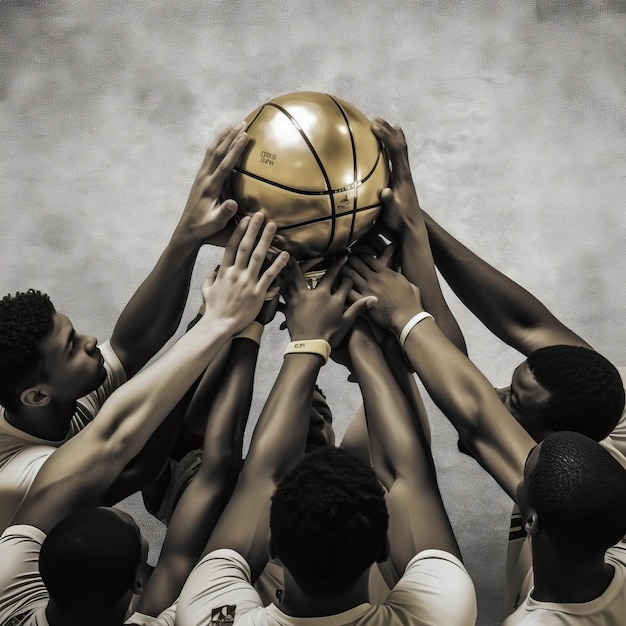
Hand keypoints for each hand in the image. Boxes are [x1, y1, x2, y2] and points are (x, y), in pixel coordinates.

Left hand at [174, 124, 249, 246]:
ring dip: (222, 137)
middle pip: (217, 152)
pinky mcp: (200, 178)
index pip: (224, 164)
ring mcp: (201, 176)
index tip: (244, 136)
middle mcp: (204, 178)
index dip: (234, 149)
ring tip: (233, 125)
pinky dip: (217, 145)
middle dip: (230, 137)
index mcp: (210, 187)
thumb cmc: (204, 228)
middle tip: (242, 123)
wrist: (187, 230)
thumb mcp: (215, 223)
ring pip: (212, 151)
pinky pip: (209, 157)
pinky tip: (222, 141)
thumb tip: (233, 203)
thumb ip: (224, 213)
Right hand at [201, 213, 288, 333]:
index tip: (245, 220)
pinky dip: (278, 264)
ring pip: (258, 257)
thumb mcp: (206, 291)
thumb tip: (212, 271)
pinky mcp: (257, 293)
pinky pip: (270, 276)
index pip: (231, 247)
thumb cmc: (214, 310)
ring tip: (273, 227)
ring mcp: (247, 282)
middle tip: (260, 215)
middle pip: (245, 246)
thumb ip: (209, 279)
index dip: (238, 231)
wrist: (219, 325)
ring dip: (266, 240)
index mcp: (224, 272)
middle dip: (253, 229)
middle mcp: (236, 274)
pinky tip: (286, 255)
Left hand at [280, 256, 375, 346]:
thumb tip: (374, 299)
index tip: (350, 267)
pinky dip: (282, 280)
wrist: (309, 347)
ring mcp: (302, 298)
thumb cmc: (329, 336)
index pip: (343, 283)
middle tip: (334, 256)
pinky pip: (285, 288)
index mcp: (333, 299)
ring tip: (293, 255)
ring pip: (299, 277)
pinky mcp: (291, 304)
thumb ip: (359, 308)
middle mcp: (318, 295)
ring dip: (297, 265)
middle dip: (333, 265)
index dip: (348, 275)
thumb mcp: (346, 322)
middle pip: (326, 275)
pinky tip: (279, 273)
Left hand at [343, 247, 423, 333]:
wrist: (407, 316)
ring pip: (350, 274)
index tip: (355, 254)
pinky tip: (334, 285)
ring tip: (335, 268)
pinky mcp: (362, 301)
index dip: (360, 254)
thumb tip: (396, 269)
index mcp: (384, 272)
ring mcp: (367, 289)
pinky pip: (347, 291)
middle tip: (341, 257)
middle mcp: (374, 278)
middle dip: (348, 259)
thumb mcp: (407, 283)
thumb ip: (398, 274)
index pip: (368, 258)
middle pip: (357, 263)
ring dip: (342, 270)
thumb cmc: (410, 301)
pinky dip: (340, 287)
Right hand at [371, 118, 424, 234]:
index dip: (385, 136)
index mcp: (402, 176)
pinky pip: (399, 157)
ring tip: (385, 124)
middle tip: (375, 119)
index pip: (395, 150)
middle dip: (388, 131)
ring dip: (393, 136)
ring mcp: (405, 175)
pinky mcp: (403, 179)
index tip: (373, 126)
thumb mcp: (392, 211)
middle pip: (399, 145)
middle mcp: (405, 172)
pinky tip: (392, 145)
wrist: (412, 227)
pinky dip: (395, 146)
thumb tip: (385, 191)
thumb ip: (389, 201)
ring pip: (401, 149)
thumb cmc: (399, 220)